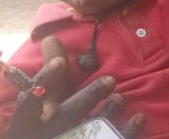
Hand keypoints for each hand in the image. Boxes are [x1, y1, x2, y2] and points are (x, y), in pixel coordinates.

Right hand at [5, 38, 144, 138]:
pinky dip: (127, 131)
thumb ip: (51, 74)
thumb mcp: (44, 103)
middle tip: (110, 79)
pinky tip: (139, 117)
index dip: (44, 82)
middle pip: (66, 116)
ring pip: (90, 131)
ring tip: (121, 97)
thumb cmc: (48, 124)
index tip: (60, 62)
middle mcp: (47, 133)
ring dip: (108, 113)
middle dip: (88, 98)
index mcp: (30, 122)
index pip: (29, 102)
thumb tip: (50, 38)